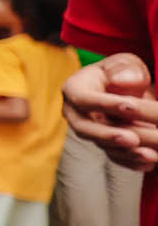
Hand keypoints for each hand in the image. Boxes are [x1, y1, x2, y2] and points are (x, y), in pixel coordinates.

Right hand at [64, 56, 157, 171]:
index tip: (132, 106)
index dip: (106, 104)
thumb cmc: (123, 72)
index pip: (84, 99)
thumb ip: (125, 68)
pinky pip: (115, 157)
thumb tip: (123, 80)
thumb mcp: (125, 63)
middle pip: (85, 129)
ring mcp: (90, 132)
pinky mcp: (105, 145)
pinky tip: (150, 162)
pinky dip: (132, 161)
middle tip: (134, 139)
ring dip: (126, 152)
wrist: (126, 90)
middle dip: (110, 135)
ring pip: (103, 145)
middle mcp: (76, 114)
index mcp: (74, 90)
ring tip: (151, 154)